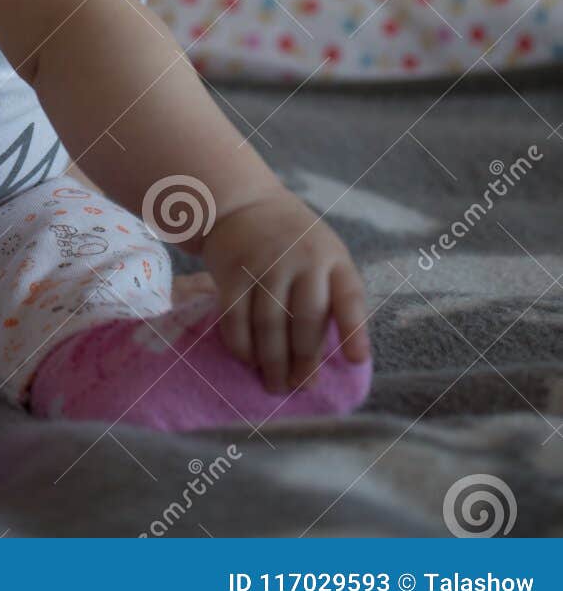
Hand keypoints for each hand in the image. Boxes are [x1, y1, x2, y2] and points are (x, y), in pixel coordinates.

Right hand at [198, 188, 370, 393]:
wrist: (242, 204)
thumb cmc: (292, 239)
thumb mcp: (324, 251)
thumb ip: (332, 291)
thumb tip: (340, 354)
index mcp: (331, 256)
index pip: (348, 295)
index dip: (354, 330)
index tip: (357, 361)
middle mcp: (300, 259)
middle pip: (305, 321)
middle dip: (305, 362)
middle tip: (302, 386)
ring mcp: (263, 265)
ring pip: (269, 326)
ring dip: (273, 363)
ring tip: (276, 385)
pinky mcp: (232, 273)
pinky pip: (236, 319)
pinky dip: (242, 346)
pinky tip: (249, 360)